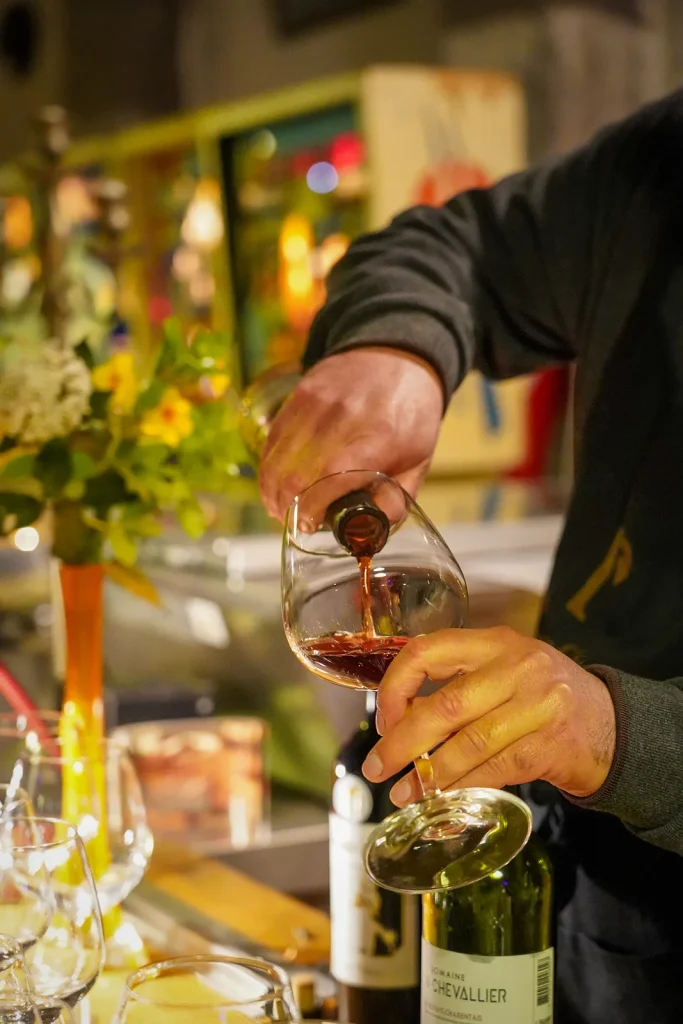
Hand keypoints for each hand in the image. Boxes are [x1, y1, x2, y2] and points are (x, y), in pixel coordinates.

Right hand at [259, 347, 443, 519]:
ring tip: (279, 509)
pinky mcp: (300, 394)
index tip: (309, 525)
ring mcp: (318, 403)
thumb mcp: (420, 460)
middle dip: (288, 506)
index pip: (334, 477)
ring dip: (273, 490)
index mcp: (380, 438)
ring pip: (279, 457)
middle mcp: (344, 418)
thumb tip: (369, 531)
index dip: (313, 507)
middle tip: (294, 523)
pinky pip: (274, 438)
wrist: (398, 354)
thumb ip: (396, 499)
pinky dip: (269, 466)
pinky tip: (274, 483)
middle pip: (299, 472)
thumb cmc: (411, 414)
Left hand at [362, 626, 615, 803]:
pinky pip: (494, 769)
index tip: (383, 719)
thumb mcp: (503, 671)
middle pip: (444, 707)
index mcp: (495, 641)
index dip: (395, 687)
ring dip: (428, 775)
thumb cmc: (542, 697)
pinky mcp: (550, 746)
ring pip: (467, 744)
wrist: (611, 725)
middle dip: (401, 742)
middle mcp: (517, 667)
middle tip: (376, 767)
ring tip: (402, 793)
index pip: (428, 651)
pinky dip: (463, 785)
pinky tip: (442, 796)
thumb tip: (396, 723)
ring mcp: (538, 706)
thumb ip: (457, 685)